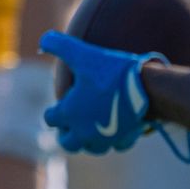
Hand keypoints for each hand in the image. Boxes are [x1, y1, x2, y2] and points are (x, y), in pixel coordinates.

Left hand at [39, 31, 162, 154]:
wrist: (145, 87)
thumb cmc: (110, 71)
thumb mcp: (82, 53)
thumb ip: (59, 45)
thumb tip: (44, 39)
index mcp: (69, 113)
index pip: (50, 119)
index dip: (52, 112)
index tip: (57, 107)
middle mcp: (84, 131)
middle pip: (68, 143)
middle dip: (67, 134)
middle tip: (69, 126)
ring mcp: (105, 138)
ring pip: (92, 148)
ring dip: (88, 141)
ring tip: (91, 131)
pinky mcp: (124, 139)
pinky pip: (116, 146)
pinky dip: (114, 141)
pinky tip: (117, 130)